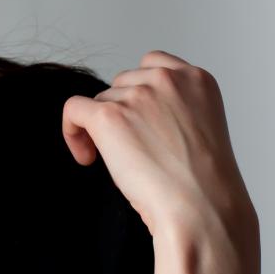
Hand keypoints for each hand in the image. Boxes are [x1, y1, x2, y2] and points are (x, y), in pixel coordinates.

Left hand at [61, 50, 258, 273]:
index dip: (137, 90)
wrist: (201, 210)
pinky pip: (73, 109)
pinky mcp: (109, 115)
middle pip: (122, 82)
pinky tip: (86, 156)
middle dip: (121, 111)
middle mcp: (167, 80)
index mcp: (197, 80)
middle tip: (131, 148)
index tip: (137, 117)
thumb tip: (129, 110)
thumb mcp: (198, 129)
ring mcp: (138, 95)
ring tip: (122, 162)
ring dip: (102, 128)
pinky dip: (72, 131)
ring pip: (100, 100)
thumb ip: (171, 107)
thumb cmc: (203, 184)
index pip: (152, 63)